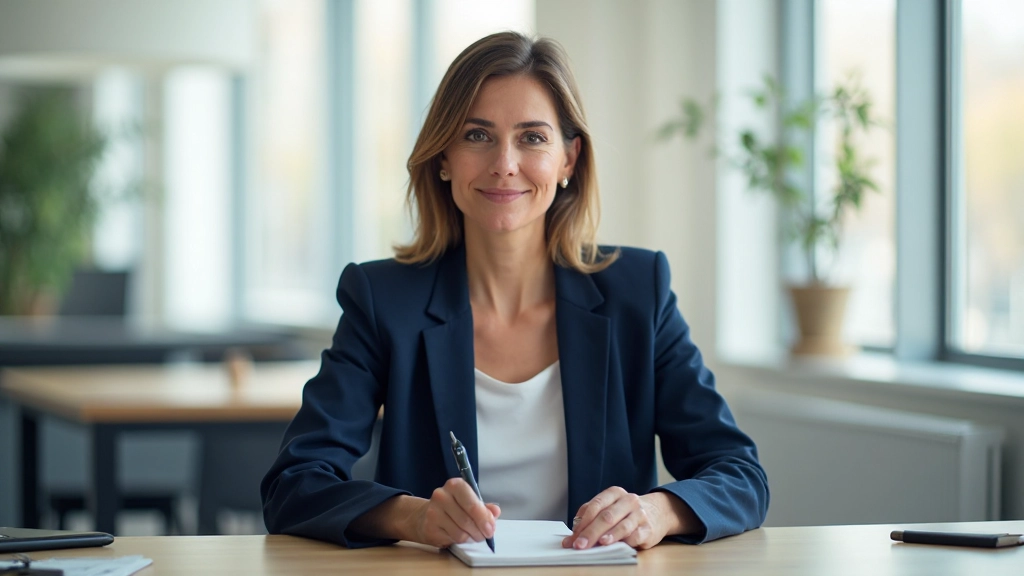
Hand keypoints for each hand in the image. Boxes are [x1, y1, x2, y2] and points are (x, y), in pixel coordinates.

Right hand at [408, 478, 500, 547]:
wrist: (425, 516)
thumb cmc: (453, 508)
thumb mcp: (470, 503)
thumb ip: (484, 507)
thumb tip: (495, 511)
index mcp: (455, 485)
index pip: (472, 503)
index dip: (484, 518)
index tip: (491, 527)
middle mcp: (441, 496)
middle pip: (467, 520)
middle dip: (480, 531)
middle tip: (485, 535)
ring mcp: (433, 512)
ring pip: (461, 532)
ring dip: (471, 537)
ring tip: (473, 535)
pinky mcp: (429, 527)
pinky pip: (452, 539)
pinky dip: (461, 541)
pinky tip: (460, 535)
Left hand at [562, 488, 693, 549]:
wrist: (657, 513)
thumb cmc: (625, 513)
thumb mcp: (608, 508)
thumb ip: (590, 518)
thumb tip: (572, 537)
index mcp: (614, 493)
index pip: (596, 505)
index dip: (582, 522)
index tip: (573, 537)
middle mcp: (628, 501)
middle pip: (606, 516)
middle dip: (591, 532)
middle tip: (580, 545)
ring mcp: (640, 514)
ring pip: (622, 525)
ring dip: (609, 536)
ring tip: (600, 543)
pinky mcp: (649, 529)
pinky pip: (636, 536)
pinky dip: (625, 542)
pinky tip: (618, 546)